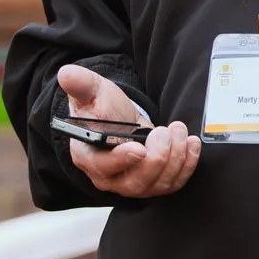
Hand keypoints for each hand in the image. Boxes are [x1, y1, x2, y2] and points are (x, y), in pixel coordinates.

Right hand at [56, 63, 200, 197]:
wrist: (119, 118)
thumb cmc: (101, 107)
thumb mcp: (91, 92)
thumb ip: (80, 84)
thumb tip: (66, 74)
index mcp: (89, 156)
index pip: (102, 168)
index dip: (121, 160)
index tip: (140, 148)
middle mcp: (110, 177)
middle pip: (134, 182)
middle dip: (157, 158)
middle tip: (164, 131)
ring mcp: (133, 183)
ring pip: (156, 184)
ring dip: (175, 158)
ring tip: (178, 130)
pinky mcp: (154, 182)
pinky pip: (173, 183)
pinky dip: (186, 165)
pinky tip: (191, 144)